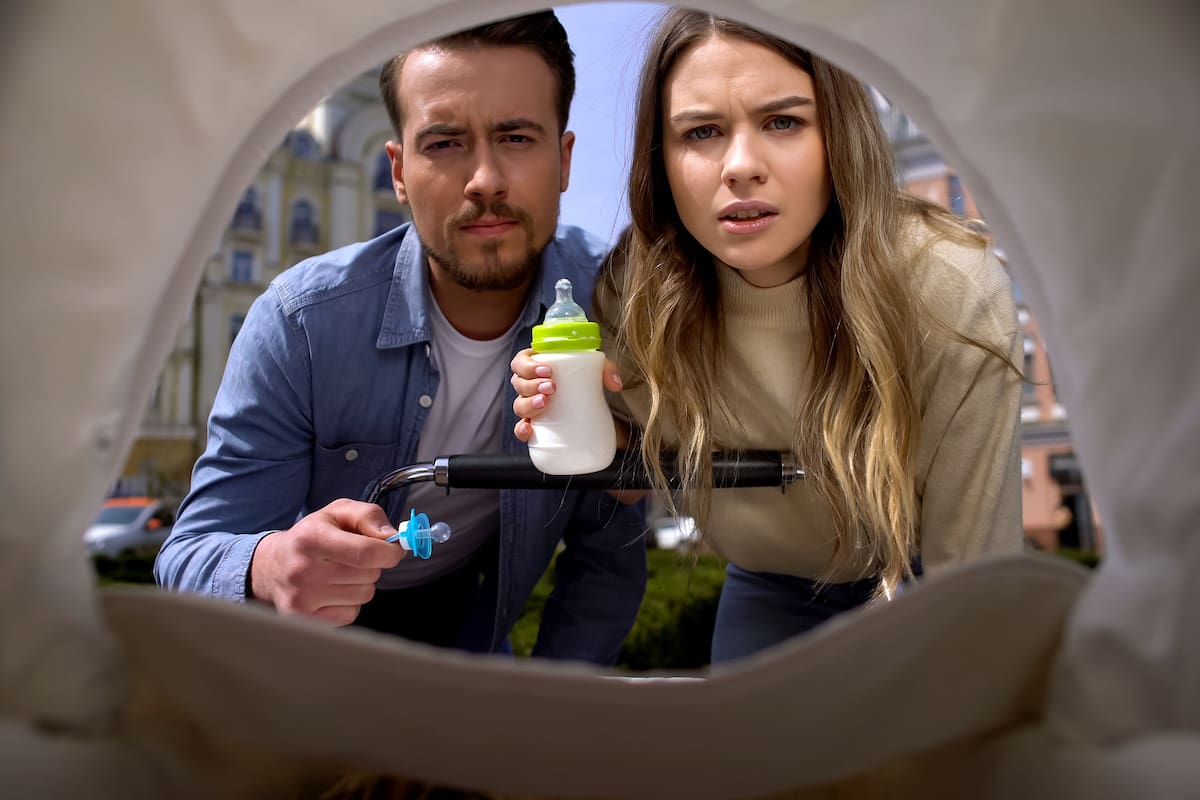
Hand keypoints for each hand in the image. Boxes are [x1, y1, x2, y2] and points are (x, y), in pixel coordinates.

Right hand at [248, 498, 403, 625]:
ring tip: (341, 574)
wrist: (272, 566)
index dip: (389, 553)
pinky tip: (333, 591)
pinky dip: (350, 603)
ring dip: (362, 584)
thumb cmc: (312, 536)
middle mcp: (303, 569)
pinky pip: (351, 614)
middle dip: (373, 565)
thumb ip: (369, 515)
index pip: (366, 553)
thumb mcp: (338, 512)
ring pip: (363, 595)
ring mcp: (301, 598)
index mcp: (311, 538)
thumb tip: (391, 536)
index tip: (394, 550)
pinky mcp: (303, 619)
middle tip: (356, 559)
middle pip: (368, 574)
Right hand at [510, 348, 644, 503]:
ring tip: (545, 403)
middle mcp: (529, 387)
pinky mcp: (535, 426)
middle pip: (518, 382)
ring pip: (519, 405)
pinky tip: (529, 429)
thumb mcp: (596, 372)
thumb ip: (606, 371)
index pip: (521, 361)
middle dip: (532, 384)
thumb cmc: (584, 384)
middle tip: (552, 387)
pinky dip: (522, 429)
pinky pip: (520, 429)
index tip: (548, 371)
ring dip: (529, 403)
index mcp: (536, 367)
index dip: (528, 365)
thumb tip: (615, 384)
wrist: (588, 412)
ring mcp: (529, 407)